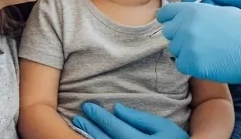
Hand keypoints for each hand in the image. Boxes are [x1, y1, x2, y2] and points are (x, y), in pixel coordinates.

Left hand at [71, 103, 189, 138]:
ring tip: (79, 126)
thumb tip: (116, 108)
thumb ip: (139, 119)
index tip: (87, 106)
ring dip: (90, 136)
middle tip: (78, 116)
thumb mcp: (163, 127)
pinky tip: (90, 138)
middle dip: (90, 127)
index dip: (100, 116)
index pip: (115, 127)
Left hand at [156, 1, 240, 88]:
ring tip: (205, 51)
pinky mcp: (191, 64)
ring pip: (175, 49)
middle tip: (198, 40)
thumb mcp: (221, 9)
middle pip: (169, 32)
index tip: (174, 24)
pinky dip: (190, 64)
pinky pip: (181, 64)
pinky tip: (206, 61)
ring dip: (185, 50)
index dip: (169, 18)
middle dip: (179, 35)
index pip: (166, 14)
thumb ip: (199, 10)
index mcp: (192, 10)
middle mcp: (185, 26)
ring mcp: (187, 46)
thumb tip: (185, 15)